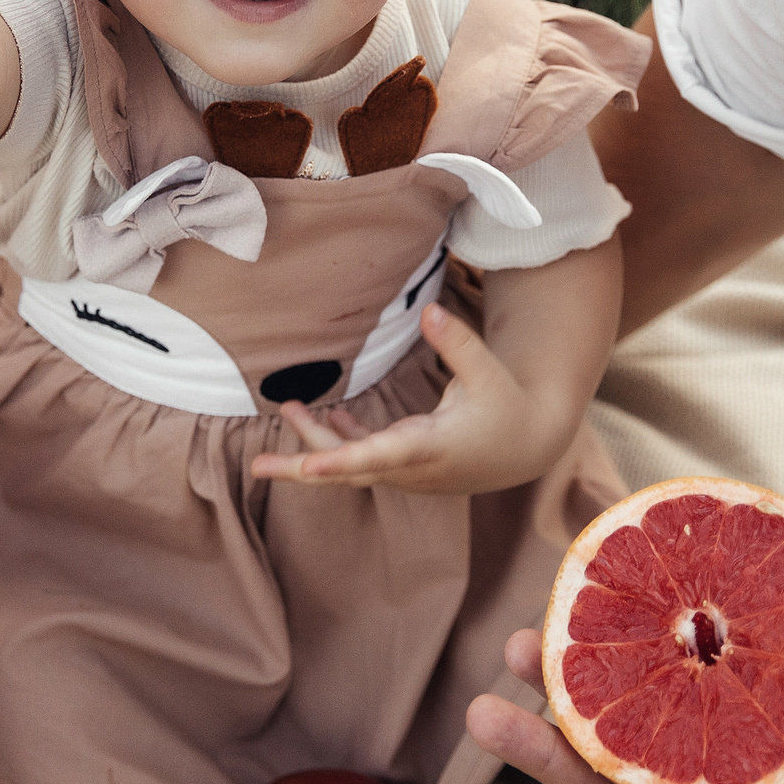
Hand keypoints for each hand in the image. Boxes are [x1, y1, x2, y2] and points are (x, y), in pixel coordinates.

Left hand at [248, 303, 567, 495]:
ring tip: (289, 409)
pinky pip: (363, 459)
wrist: (526, 447)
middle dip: (302, 467)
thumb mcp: (488, 372)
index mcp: (432, 447)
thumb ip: (457, 343)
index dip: (342, 458)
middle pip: (349, 472)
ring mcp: (406, 472)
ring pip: (351, 464)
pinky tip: (323, 419)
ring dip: (316, 441)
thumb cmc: (508, 408)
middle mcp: (411, 467)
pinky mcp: (405, 468)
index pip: (379, 456)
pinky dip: (342, 441)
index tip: (309, 464)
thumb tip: (429, 310)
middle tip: (257, 465)